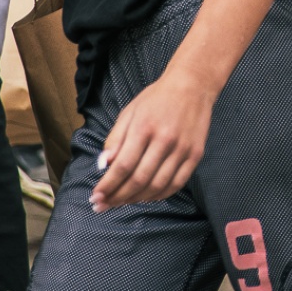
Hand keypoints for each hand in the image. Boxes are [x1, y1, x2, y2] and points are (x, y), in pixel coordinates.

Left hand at [91, 68, 212, 210]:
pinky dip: (159, 195)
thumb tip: (104, 166)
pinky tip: (146, 197)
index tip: (95, 196)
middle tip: (103, 205)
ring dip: (136, 200)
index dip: (108, 185)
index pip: (123, 166)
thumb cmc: (157, 98)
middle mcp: (165, 139)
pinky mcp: (196, 154)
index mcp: (144, 127)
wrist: (193, 85)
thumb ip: (115, 139)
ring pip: (157, 186)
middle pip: (139, 180)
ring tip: (122, 202)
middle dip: (117, 197)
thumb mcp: (130, 112)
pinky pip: (176, 184)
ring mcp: (182, 149)